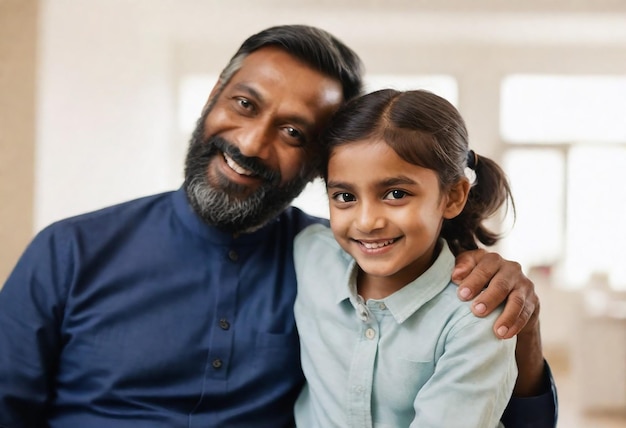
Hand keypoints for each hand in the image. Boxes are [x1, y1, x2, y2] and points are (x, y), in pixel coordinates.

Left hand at [453, 249, 547, 396]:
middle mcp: (511, 269)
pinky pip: (526, 313)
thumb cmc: (478, 281)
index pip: (484, 266)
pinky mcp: (533, 301)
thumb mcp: (468, 270)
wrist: (506, 295)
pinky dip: (516, 325)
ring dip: (506, 316)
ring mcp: (524, 285)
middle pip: (501, 283)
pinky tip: (505, 335)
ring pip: (517, 300)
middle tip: (476, 311)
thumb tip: (455, 276)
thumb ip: (461, 267)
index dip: (473, 280)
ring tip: (496, 331)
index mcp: (493, 259)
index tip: (461, 295)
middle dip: (489, 298)